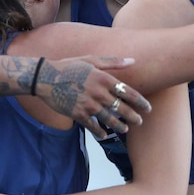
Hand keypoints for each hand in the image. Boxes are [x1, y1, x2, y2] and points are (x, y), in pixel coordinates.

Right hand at [33, 56, 150, 137]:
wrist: (45, 77)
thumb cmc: (69, 66)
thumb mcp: (91, 60)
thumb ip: (113, 62)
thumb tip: (133, 60)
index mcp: (103, 78)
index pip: (128, 92)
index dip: (140, 102)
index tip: (148, 108)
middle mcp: (98, 93)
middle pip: (122, 109)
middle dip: (133, 117)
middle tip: (139, 121)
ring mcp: (88, 105)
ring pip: (110, 120)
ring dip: (119, 126)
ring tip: (125, 129)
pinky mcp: (78, 114)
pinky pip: (93, 127)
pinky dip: (100, 132)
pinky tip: (104, 134)